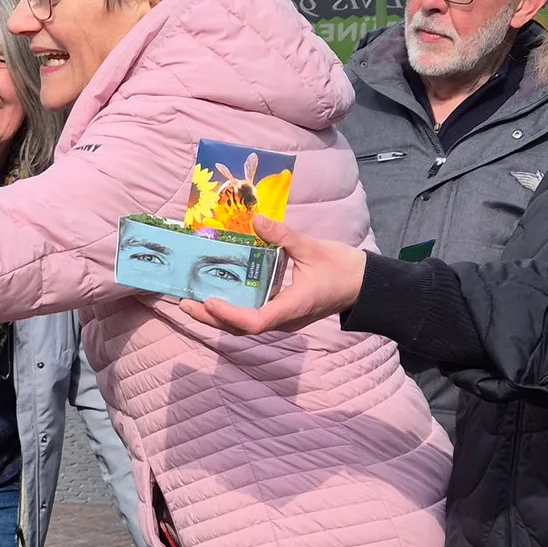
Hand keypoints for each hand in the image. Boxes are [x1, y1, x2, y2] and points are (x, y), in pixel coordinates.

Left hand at [178, 215, 366, 334]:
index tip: (210, 302)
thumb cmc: (342, 268)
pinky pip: (251, 316)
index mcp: (293, 307)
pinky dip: (230, 310)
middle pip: (241, 328)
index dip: (231, 315)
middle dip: (211, 318)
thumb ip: (283, 235)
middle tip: (183, 303)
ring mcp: (282, 318)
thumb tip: (257, 218)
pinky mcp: (281, 313)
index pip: (257, 321)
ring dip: (216, 316)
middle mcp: (284, 319)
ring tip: (190, 302)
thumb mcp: (312, 247)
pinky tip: (215, 295)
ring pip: (244, 325)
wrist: (363, 285)